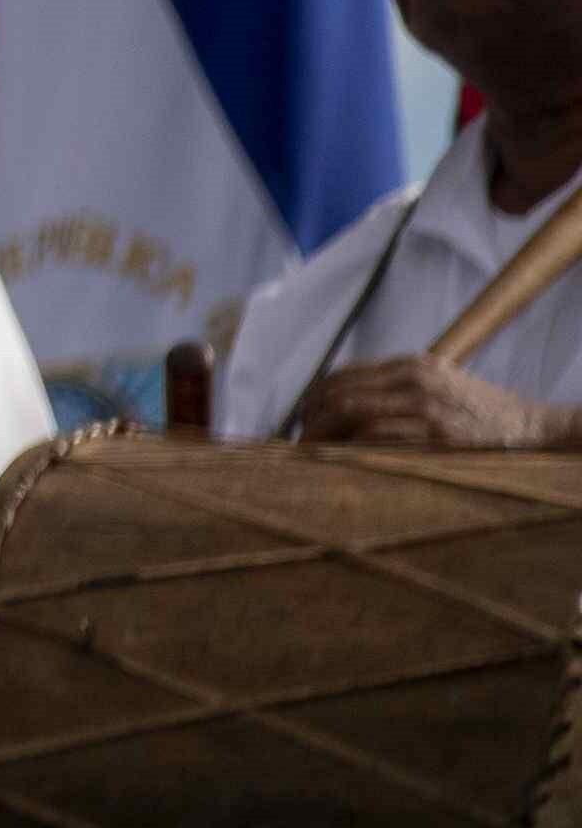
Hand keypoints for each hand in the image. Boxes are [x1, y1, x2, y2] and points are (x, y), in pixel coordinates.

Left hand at [292, 355, 572, 451]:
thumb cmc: (480, 415)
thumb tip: (341, 409)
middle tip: (296, 443)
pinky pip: (377, 437)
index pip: (342, 376)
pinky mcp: (438, 435)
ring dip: (321, 435)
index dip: (312, 399)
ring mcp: (426, 406)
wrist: (532, 429)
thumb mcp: (437, 388)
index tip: (302, 421)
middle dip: (310, 419)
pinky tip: (338, 462)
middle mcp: (414, 379)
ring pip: (350, 412)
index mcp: (410, 366)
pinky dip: (349, 448)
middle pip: (339, 393)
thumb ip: (395, 392)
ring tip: (308, 455)